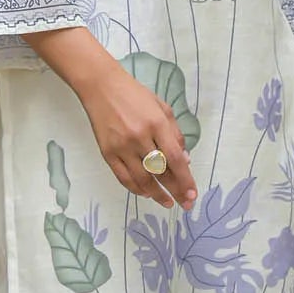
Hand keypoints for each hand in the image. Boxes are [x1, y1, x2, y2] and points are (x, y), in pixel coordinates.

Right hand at [78, 64, 197, 209]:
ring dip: (157, 194)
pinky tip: (147, 193)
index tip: (192, 194)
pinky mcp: (107, 153)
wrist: (102, 87)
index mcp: (157, 123)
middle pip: (161, 172)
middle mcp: (140, 137)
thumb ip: (175, 134)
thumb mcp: (162, 108)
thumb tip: (185, 160)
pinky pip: (123, 177)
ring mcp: (122, 146)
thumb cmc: (135, 95)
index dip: (185, 179)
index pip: (175, 159)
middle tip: (185, 205)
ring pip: (142, 179)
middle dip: (175, 191)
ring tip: (167, 202)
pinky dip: (136, 189)